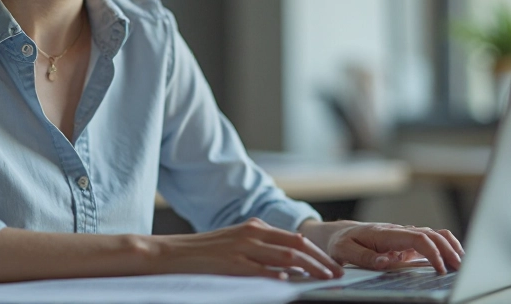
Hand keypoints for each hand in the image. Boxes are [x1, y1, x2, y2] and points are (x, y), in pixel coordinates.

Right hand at [148, 218, 344, 279]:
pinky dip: (278, 275)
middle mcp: (252, 233)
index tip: (333, 264)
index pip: (295, 238)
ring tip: (325, 278)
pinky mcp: (232, 263)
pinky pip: (261, 270)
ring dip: (310, 268)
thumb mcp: (237, 244)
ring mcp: (243, 248)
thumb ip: (262, 250)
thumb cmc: (205, 253)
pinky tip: (291, 283)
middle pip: (296, 245)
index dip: (317, 252)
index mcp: (255, 227)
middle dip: (321, 260)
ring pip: (286, 256)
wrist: (172, 252)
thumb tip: (289, 266)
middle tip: (338, 273)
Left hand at [299, 220, 463, 274]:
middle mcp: (397, 231)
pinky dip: (443, 245)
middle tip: (460, 268)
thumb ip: (365, 257)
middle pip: (430, 234)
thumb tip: (387, 260)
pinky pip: (428, 239)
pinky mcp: (404, 241)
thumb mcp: (344, 251)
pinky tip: (452, 256)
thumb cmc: (340, 242)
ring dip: (449, 246)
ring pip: (432, 234)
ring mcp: (402, 235)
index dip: (432, 252)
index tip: (440, 269)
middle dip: (448, 249)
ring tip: (462, 262)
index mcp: (384, 233)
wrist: (337, 233)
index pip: (417, 238)